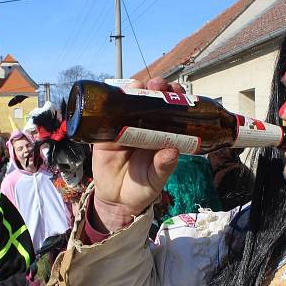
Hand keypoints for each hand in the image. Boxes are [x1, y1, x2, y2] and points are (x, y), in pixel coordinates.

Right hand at [90, 78, 181, 231]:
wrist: (116, 200)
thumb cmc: (142, 188)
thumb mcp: (155, 180)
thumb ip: (164, 167)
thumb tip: (173, 151)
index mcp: (162, 135)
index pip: (171, 111)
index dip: (175, 98)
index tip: (179, 91)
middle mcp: (145, 127)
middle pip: (152, 100)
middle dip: (157, 88)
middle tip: (159, 85)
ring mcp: (125, 127)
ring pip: (130, 101)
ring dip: (136, 89)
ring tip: (139, 86)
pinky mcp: (106, 133)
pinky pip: (108, 114)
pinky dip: (112, 102)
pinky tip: (116, 94)